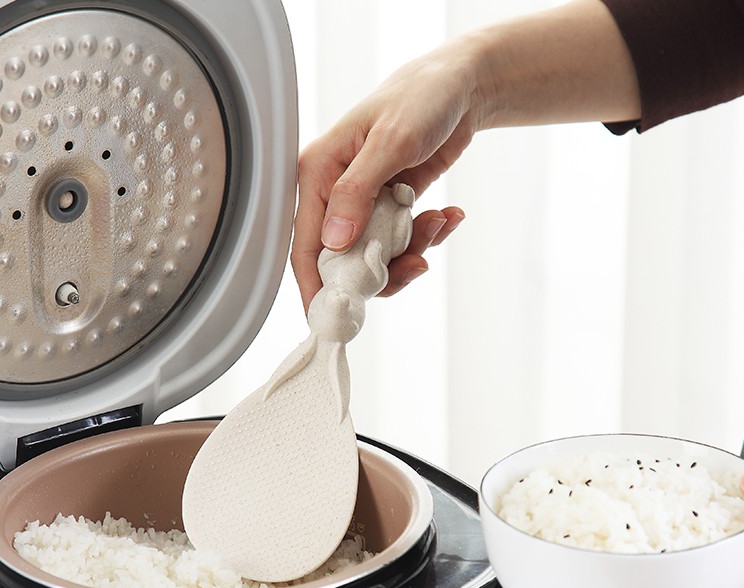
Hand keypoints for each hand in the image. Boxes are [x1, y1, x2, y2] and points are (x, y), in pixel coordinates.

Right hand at [290, 33, 479, 310]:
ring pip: (375, 259)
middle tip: (418, 262)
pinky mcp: (388, 211)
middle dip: (383, 269)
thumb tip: (335, 242)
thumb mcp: (391, 141)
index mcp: (319, 175)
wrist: (461, 89)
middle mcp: (335, 195)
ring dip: (411, 252)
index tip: (328, 319)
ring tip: (437, 223)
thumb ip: (358, 192)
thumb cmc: (421, 99)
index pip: (305, 245)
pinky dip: (425, 239)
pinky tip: (447, 216)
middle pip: (343, 261)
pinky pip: (399, 245)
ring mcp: (363, 206)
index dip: (315, 286)